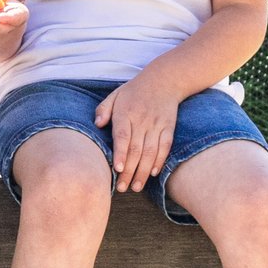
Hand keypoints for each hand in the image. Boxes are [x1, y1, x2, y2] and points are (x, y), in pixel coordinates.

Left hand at [94, 76, 180, 192]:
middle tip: (122, 188)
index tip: (116, 169)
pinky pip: (165, 146)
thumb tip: (98, 124)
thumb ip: (103, 110)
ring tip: (135, 187)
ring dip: (143, 171)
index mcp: (126, 113)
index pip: (122, 136)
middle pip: (135, 149)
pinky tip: (153, 174)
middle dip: (129, 171)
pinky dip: (160, 161)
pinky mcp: (169, 127)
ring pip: (151, 152)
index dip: (120, 154)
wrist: (164, 80)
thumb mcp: (115, 95)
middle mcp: (142, 120)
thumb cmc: (134, 91)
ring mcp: (157, 124)